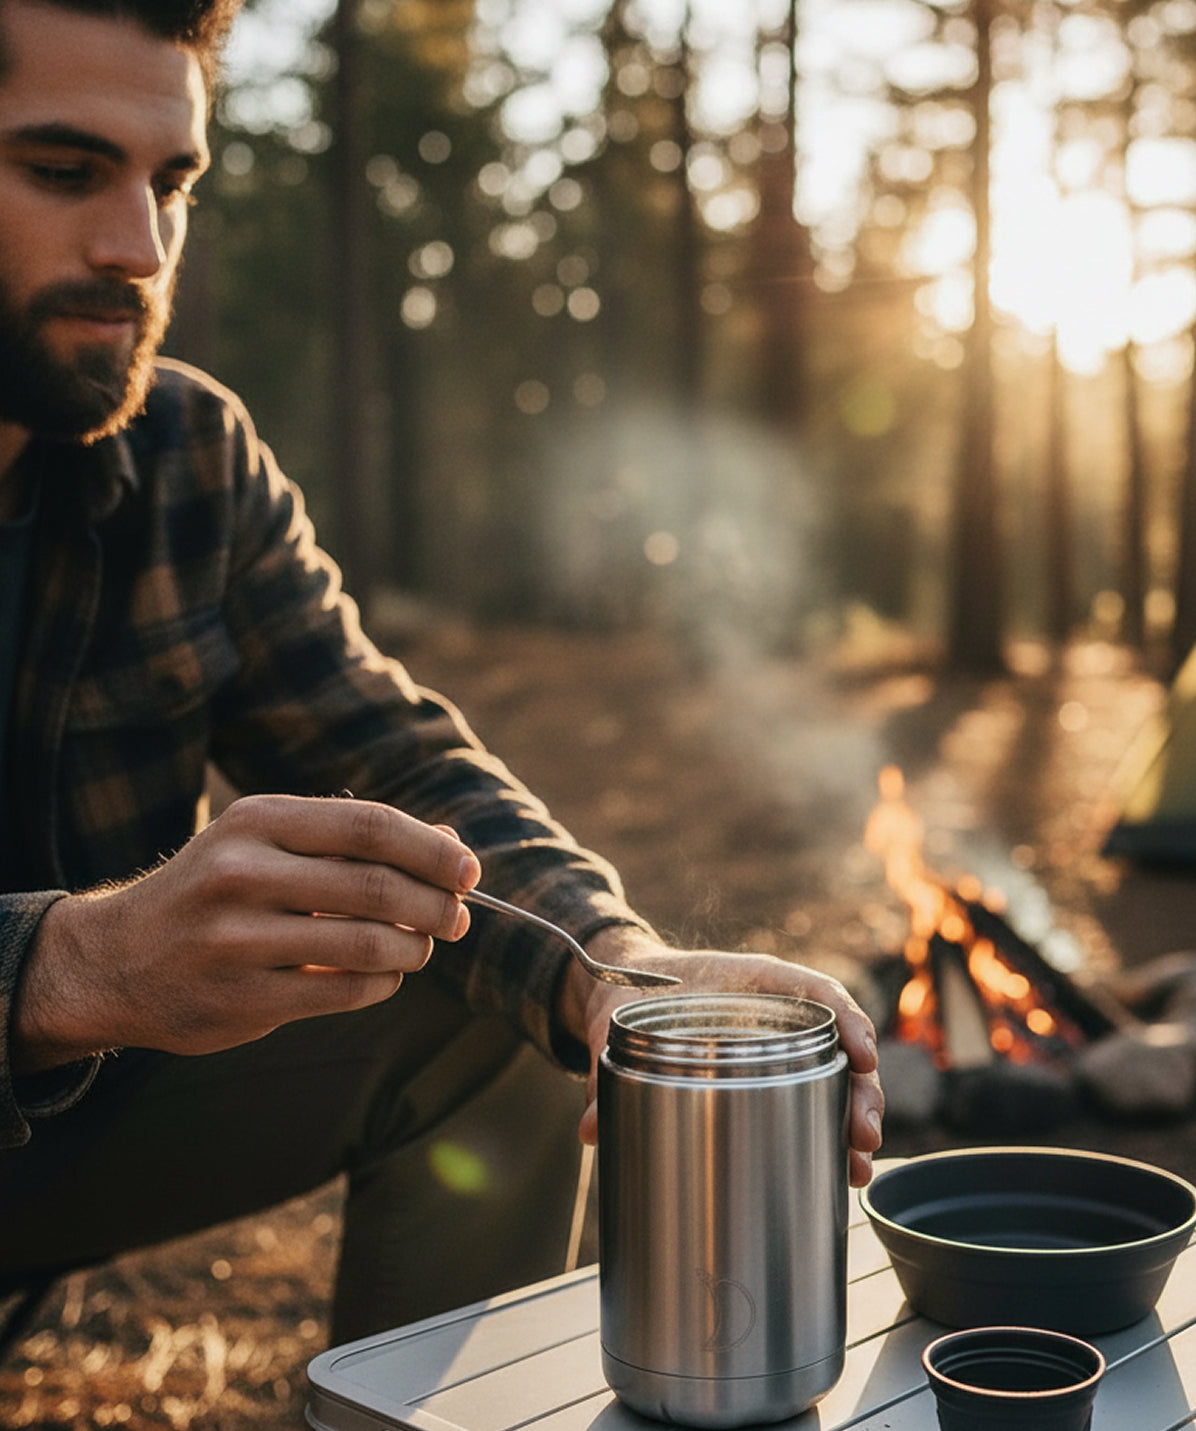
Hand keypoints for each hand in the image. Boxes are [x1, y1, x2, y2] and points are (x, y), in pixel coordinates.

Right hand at [14, 795, 480, 1070]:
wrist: (112, 962)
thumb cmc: (212, 892)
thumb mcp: (265, 843)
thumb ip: (351, 841)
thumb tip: (448, 843)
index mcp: (257, 822)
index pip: (370, 825)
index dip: (432, 850)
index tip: (470, 871)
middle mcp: (244, 874)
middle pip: (378, 886)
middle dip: (436, 905)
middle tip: (457, 919)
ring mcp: (238, 940)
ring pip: (369, 945)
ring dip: (414, 950)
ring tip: (420, 949)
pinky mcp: (241, 1000)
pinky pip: (345, 993)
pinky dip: (382, 987)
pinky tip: (384, 979)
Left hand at [563, 929, 883, 1187]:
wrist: (623, 993)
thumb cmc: (630, 996)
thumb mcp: (617, 1025)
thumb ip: (605, 1069)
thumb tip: (590, 1128)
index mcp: (753, 980)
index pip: (817, 990)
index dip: (848, 1021)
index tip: (863, 1057)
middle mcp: (777, 1012)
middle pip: (839, 1045)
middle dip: (861, 1092)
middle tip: (862, 1138)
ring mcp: (778, 1045)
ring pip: (834, 1078)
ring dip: (852, 1122)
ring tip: (856, 1168)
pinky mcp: (769, 1076)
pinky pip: (810, 1098)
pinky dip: (828, 1132)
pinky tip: (839, 1171)